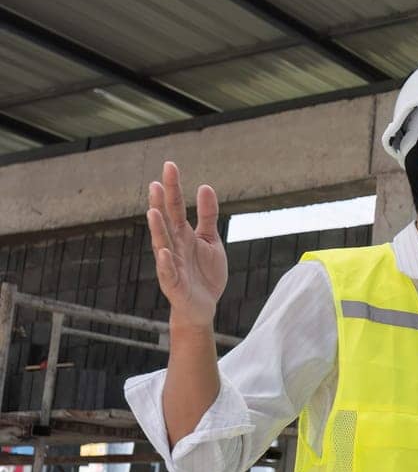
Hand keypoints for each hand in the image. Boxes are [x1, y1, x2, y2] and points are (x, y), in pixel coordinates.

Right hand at [146, 161, 226, 328]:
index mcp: (182, 234)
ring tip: (154, 211)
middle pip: (166, 221)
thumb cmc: (204, 272)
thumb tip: (205, 186)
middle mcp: (173, 246)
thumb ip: (207, 216)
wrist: (204, 305)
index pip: (175, 207)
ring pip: (162, 244)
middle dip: (162, 203)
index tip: (170, 166)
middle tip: (157, 182)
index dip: (173, 188)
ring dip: (157, 229)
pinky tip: (163, 251)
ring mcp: (170, 264)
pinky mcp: (174, 284)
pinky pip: (167, 273)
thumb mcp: (211, 240)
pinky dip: (164, 263)